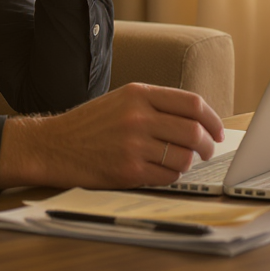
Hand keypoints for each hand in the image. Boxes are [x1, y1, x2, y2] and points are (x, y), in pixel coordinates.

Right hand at [0, 83, 225, 188]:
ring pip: (184, 156)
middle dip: (208, 145)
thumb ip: (155, 105)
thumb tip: (197, 120)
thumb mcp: (121, 100)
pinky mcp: (128, 170)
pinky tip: (161, 172)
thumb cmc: (88, 125)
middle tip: (207, 151)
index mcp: (138, 94)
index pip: (192, 103)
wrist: (52, 145)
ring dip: (188, 163)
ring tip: (180, 162)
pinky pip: (167, 176)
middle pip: (193, 131)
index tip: (217, 131)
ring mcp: (133, 144)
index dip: (212, 119)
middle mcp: (137, 116)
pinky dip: (171, 177)